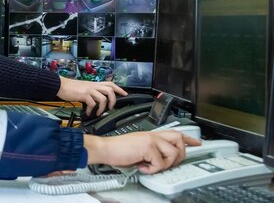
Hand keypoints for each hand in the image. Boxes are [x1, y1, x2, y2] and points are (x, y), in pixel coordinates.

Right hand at [57, 77, 126, 115]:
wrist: (61, 85)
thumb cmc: (71, 87)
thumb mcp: (84, 87)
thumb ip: (92, 91)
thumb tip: (97, 100)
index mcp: (94, 84)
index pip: (110, 84)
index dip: (119, 89)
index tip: (125, 94)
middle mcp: (93, 86)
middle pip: (110, 90)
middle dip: (113, 100)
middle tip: (111, 107)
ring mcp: (89, 90)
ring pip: (103, 98)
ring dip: (103, 108)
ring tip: (99, 112)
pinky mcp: (84, 95)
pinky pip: (92, 104)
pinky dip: (92, 110)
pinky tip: (89, 113)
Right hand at [84, 131, 201, 173]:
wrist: (106, 149)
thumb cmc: (118, 150)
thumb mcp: (138, 150)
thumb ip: (151, 152)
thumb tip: (161, 162)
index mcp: (151, 135)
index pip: (175, 133)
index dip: (189, 138)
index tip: (197, 143)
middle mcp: (153, 135)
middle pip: (179, 140)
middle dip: (179, 154)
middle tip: (168, 163)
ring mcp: (151, 139)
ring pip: (173, 154)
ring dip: (164, 165)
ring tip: (150, 166)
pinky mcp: (148, 147)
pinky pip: (160, 163)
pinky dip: (151, 169)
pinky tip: (142, 166)